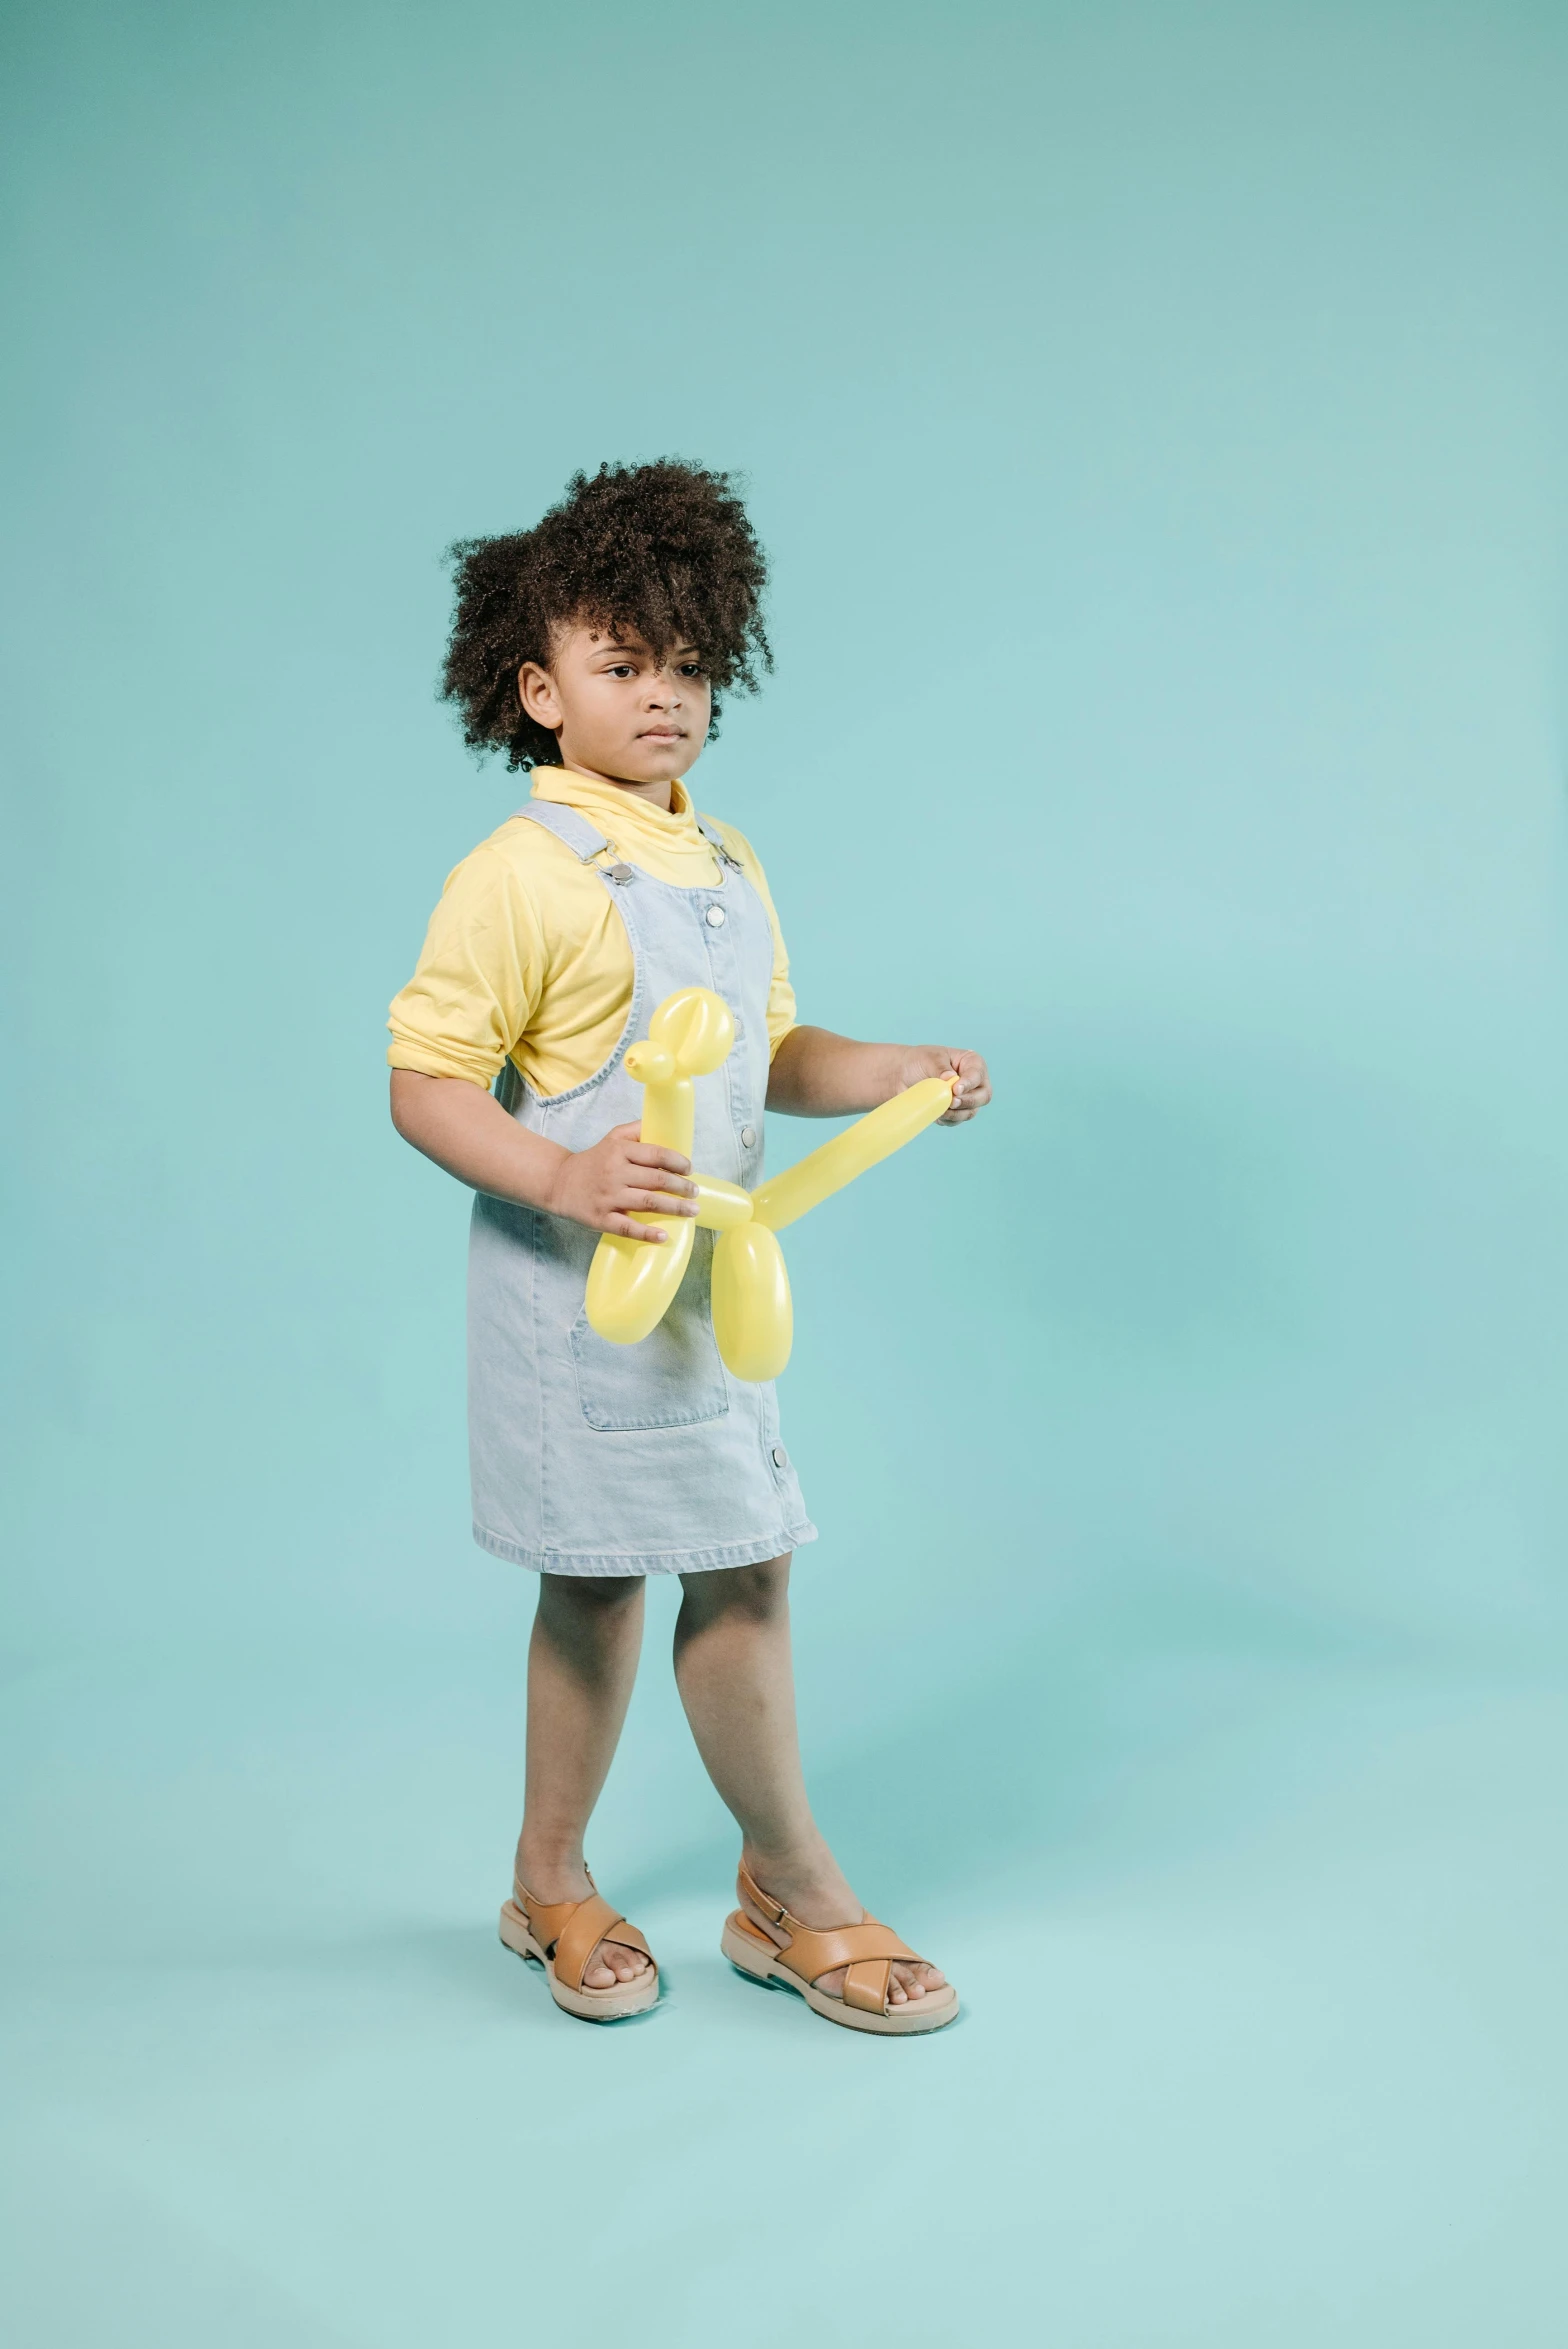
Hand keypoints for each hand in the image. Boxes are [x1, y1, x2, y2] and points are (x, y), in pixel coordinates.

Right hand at [546, 1122, 698, 1242]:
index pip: (656, 1154)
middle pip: (657, 1180)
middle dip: (682, 1187)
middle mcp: (615, 1173)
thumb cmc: (593, 1160)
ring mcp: (608, 1197)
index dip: (678, 1162)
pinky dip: (646, 1233)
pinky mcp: (601, 1218)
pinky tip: (663, 1236)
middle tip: (695, 1193)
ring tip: (692, 1211)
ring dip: (674, 1207)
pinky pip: (627, 1227)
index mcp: (619, 1152)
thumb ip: (636, 1130)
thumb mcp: (612, 1138)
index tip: (690, 1169)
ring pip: (648, 1202)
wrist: (558, 1182)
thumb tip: (663, 1124)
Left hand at [896, 1046, 991, 1124]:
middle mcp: (974, 1082)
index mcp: (972, 1063)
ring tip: (940, 1109)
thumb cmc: (920, 1061)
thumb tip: (950, 1078)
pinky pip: (956, 1121)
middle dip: (967, 1101)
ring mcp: (966, 1099)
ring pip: (971, 1112)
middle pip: (983, 1097)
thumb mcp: (930, 1058)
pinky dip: (947, 1120)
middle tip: (951, 1102)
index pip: (978, 1075)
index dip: (969, 1084)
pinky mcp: (955, 1112)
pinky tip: (936, 1114)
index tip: (956, 1089)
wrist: (902, 1073)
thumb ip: (941, 1068)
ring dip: (956, 1114)